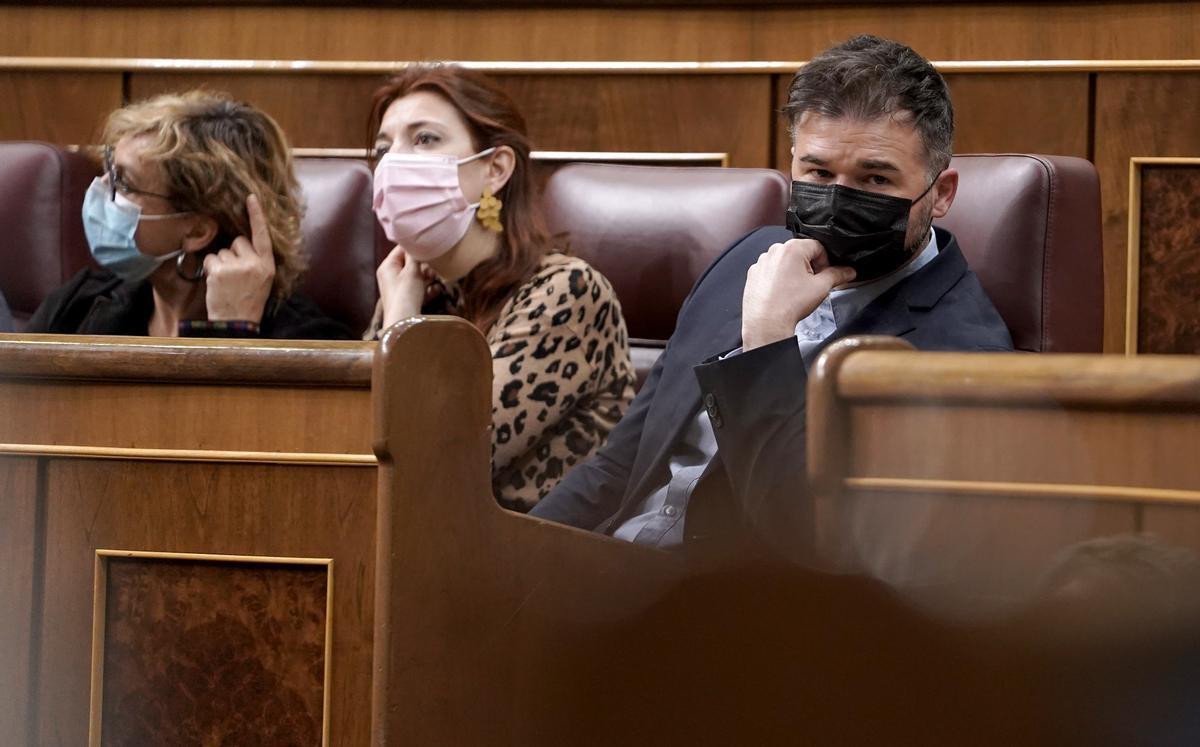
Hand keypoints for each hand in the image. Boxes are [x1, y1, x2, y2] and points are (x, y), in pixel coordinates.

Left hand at [203, 194, 275, 322]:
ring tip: (227, 281)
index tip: (251, 197)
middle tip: (236, 273)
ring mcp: (237, 267)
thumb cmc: (249, 300)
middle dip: (234, 253)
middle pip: (238, 241)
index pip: (262, 235)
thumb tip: (242, 241)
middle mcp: (254, 263)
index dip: (256, 215)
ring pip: (222, 251)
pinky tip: (217, 282)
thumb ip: (256, 260)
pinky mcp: (221, 271)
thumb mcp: (263, 280)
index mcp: (267, 265)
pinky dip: (211, 269)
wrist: (237, 322)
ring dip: (221, 263)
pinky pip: (211, 259)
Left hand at [377, 245, 433, 327]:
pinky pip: (416, 288)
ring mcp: (397, 287)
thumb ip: (415, 256)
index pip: (401, 249)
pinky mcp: (404, 298)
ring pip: (414, 276)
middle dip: (423, 265)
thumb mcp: (412, 271)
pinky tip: (436, 289)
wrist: (403, 321)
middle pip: (408, 263)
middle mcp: (389, 275)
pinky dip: (425, 288)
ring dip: (426, 276)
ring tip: (435, 278)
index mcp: (387, 266)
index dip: (415, 248)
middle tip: (433, 268)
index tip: (429, 248)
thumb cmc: (405, 295)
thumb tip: (417, 245)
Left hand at [740, 238, 855, 350]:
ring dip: (794, 272)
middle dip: (810, 267)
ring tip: (796, 291)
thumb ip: (837, 275)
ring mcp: (762, 262)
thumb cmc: (790, 305)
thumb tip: (848, 271)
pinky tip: (783, 293)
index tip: (825, 275)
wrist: (766, 323)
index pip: (818, 246)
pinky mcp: (753, 274)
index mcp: (792, 248)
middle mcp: (774, 251)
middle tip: (811, 285)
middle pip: (801, 253)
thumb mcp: (821, 287)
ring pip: (785, 262)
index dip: (826, 261)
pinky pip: (771, 271)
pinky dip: (779, 279)